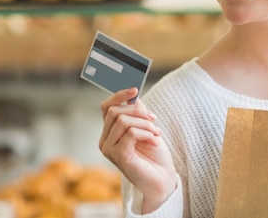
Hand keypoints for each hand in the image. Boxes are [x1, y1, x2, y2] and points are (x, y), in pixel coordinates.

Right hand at [99, 87, 176, 212]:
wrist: (162, 178)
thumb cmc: (154, 154)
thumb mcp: (146, 128)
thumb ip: (138, 113)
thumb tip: (134, 96)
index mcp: (110, 132)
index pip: (106, 107)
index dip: (119, 95)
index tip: (135, 90)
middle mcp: (105, 140)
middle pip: (115, 111)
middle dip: (139, 112)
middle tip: (154, 119)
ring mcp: (109, 149)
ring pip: (123, 121)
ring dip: (145, 124)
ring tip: (156, 133)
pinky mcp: (118, 156)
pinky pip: (131, 133)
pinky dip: (146, 134)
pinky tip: (154, 141)